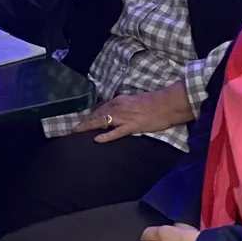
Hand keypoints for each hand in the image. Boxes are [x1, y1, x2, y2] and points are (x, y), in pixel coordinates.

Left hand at [72, 83, 193, 142]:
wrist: (167, 104)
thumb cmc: (154, 102)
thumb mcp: (135, 102)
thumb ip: (125, 107)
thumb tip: (118, 113)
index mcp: (120, 100)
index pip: (101, 108)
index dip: (91, 115)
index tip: (83, 121)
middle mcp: (119, 107)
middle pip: (98, 114)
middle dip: (86, 122)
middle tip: (74, 129)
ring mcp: (124, 117)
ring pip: (102, 121)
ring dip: (89, 127)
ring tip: (77, 133)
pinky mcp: (132, 126)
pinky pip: (116, 132)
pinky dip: (106, 136)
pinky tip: (96, 139)